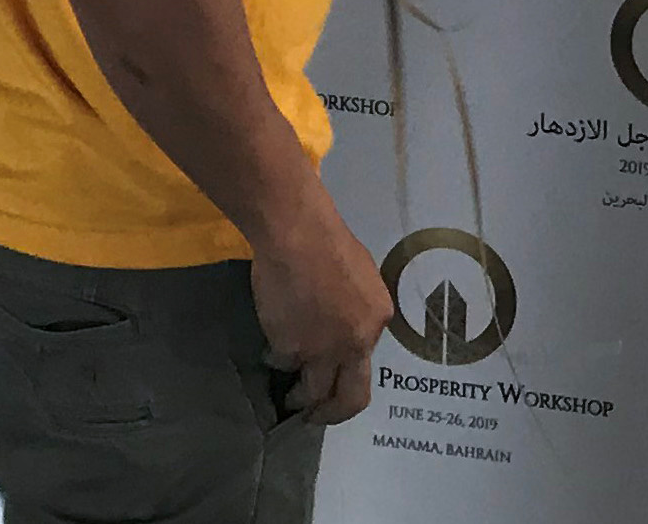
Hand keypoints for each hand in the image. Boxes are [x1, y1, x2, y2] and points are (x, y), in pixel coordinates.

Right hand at [249, 196, 390, 424]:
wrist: (296, 232)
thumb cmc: (328, 240)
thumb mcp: (360, 274)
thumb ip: (357, 307)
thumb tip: (345, 323)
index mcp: (377, 318)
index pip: (367, 358)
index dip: (347, 365)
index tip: (335, 376)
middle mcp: (356, 342)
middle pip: (351, 397)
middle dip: (334, 413)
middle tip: (318, 416)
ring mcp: (323, 349)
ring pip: (313, 391)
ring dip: (301, 398)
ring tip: (290, 399)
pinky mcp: (290, 347)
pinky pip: (283, 362)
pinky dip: (277, 358)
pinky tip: (270, 349)